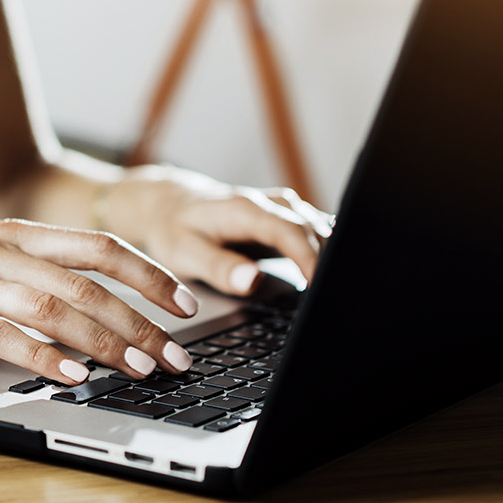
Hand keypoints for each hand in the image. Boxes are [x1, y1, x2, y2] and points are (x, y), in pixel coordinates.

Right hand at [0, 219, 201, 384]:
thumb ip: (25, 278)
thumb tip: (90, 311)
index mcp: (11, 235)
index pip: (98, 247)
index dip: (149, 274)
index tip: (185, 305)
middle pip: (88, 282)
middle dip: (142, 321)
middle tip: (176, 355)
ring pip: (55, 308)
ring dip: (105, 341)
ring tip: (139, 370)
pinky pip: (2, 335)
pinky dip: (43, 356)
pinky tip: (71, 376)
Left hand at [101, 167, 330, 295]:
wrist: (168, 204)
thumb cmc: (173, 229)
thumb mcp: (184, 252)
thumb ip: (218, 267)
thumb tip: (252, 281)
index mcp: (245, 209)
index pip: (290, 230)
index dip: (309, 258)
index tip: (318, 286)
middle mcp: (267, 203)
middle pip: (312, 228)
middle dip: (328, 261)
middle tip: (331, 299)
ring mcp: (278, 209)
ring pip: (318, 228)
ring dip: (330, 255)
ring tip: (334, 290)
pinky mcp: (281, 219)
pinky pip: (312, 231)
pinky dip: (324, 250)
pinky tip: (327, 273)